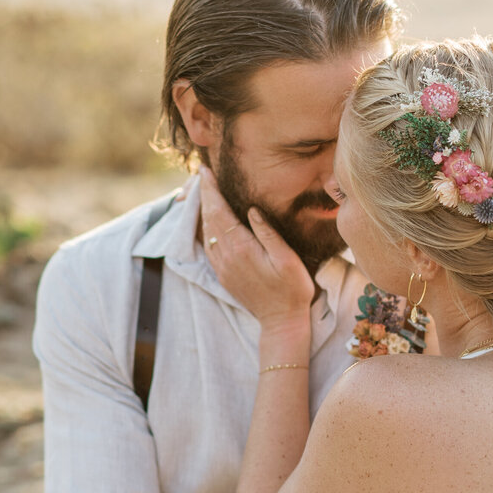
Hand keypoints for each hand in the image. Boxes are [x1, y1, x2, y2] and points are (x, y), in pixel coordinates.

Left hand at [200, 169, 315, 333]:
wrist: (281, 321)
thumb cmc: (292, 289)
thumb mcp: (287, 259)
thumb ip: (268, 233)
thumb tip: (252, 210)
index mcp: (242, 248)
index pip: (220, 212)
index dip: (212, 190)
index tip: (205, 171)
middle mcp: (227, 256)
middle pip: (208, 218)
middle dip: (204, 194)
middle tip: (200, 174)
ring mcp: (222, 267)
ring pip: (205, 232)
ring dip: (202, 210)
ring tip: (203, 191)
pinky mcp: (223, 274)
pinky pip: (208, 246)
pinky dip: (205, 228)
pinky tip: (208, 220)